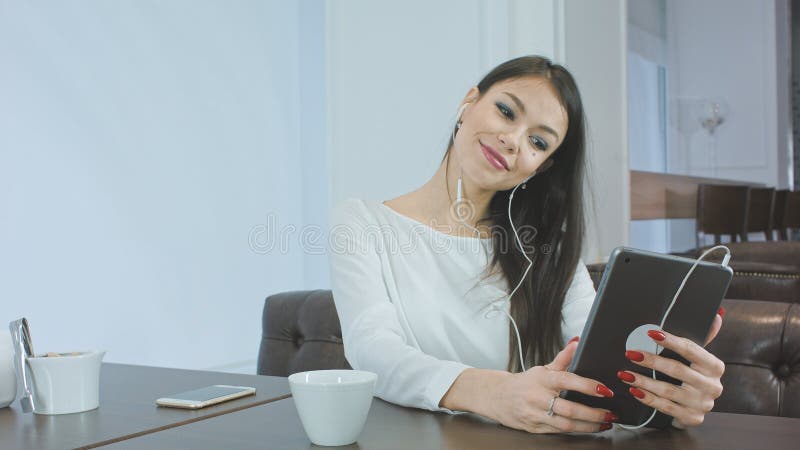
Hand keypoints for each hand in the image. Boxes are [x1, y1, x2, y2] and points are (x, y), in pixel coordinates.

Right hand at [486, 338, 617, 433]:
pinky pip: (559, 432)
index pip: (567, 380)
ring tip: (605, 423)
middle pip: (570, 409)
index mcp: (542, 379)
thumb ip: (563, 358)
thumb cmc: (523, 383)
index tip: (605, 390)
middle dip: (595, 413)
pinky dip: (577, 430)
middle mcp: (538, 397)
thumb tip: (578, 342)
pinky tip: (589, 428)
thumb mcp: (542, 369)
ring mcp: (536, 415)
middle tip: (611, 413)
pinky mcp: (535, 428)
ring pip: (567, 425)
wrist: (496, 397)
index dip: (588, 386)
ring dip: (590, 425)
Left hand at [617, 310, 724, 427]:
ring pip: (668, 390)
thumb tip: (717, 315)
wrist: (694, 407)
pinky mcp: (692, 418)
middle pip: (677, 370)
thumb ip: (702, 337)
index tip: (650, 333)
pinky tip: (634, 390)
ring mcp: (703, 404)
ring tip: (625, 373)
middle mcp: (712, 386)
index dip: (670, 341)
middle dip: (651, 361)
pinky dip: (647, 398)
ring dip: (643, 381)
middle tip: (630, 354)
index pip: (691, 350)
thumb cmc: (692, 375)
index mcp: (715, 366)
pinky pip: (665, 407)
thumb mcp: (697, 357)